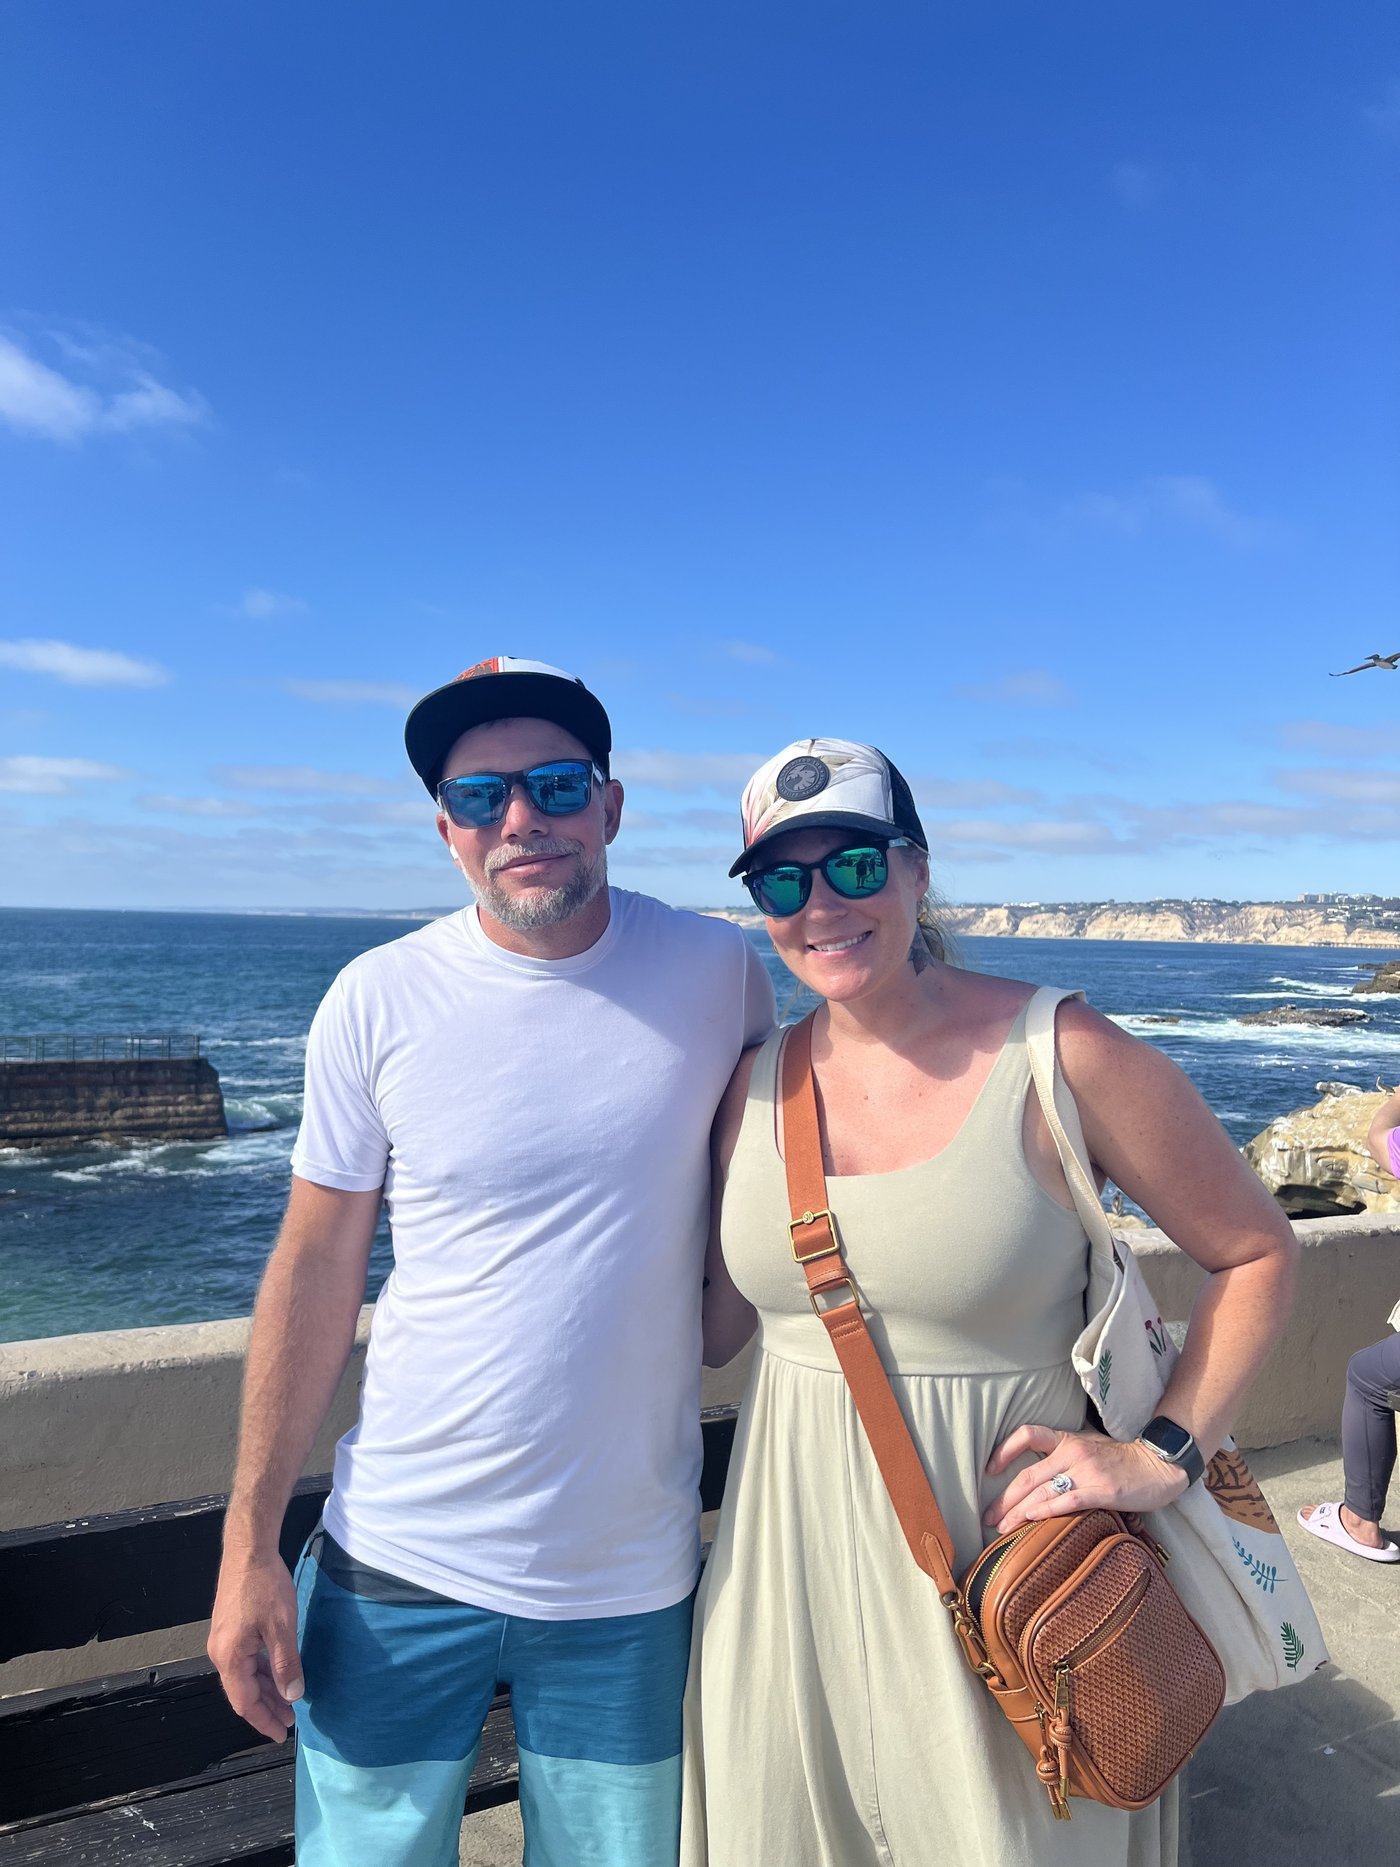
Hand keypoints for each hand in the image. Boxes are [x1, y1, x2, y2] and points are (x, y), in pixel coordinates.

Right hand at [207, 1554, 303, 1743]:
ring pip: (244, 1676)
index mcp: (230, 1656)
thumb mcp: (282, 1626)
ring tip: (287, 1701)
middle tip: (289, 1721)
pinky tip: (276, 1673)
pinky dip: (260, 1672)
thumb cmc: (264, 1584)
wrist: (248, 1549)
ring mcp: (223, 1640)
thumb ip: (286, 1663)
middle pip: (242, 1692)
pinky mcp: (229, 1629)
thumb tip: (293, 1695)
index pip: (245, 1702)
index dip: (263, 1720)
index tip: (281, 1734)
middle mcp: (220, 1652)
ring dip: (265, 1690)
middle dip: (266, 1708)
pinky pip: (244, 1661)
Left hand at [984, 1422, 1188, 1536]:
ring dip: (1019, 1511)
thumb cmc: (1122, 1460)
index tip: (989, 1470)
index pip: (1028, 1435)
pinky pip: (1070, 1500)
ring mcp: (1088, 1471)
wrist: (1158, 1464)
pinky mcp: (1103, 1491)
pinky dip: (1049, 1510)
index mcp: (1067, 1441)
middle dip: (1005, 1498)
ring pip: (1043, 1491)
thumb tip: (1037, 1480)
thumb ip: (1064, 1459)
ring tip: (1003, 1528)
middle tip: (988, 1517)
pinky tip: (1033, 1519)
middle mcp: (1073, 1453)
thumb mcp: (1089, 1449)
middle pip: (1029, 1475)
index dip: (1005, 1450)